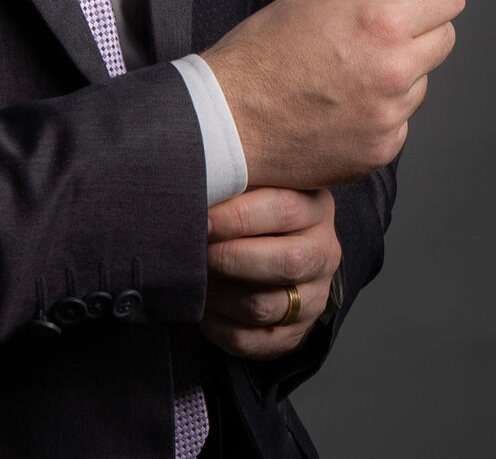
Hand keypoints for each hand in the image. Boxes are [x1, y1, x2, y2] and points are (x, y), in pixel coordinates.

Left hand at [201, 187, 339, 359]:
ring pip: (264, 306)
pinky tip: (201, 307)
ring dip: (219, 295)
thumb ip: (236, 175)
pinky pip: (254, 341)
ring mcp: (314, 297)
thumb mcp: (257, 179)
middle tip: (195, 250)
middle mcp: (323, 253)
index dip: (235, 216)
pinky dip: (219, 328)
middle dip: (229, 258)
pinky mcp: (296, 332)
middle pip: (284, 263)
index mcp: (315, 207)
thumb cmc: (256, 202)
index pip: (281, 209)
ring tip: (192, 278)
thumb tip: (192, 176)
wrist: (284, 243)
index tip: (199, 218)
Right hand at [202, 0, 464, 188]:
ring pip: (420, 81)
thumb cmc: (258, 54)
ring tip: (340, 71)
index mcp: (379, 25)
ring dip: (397, 71)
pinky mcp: (381, 152)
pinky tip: (335, 103)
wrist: (225, 122)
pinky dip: (378, 109)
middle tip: (367, 29)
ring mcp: (390, 118)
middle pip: (444, 37)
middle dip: (417, 25)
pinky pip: (398, 120)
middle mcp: (394, 74)